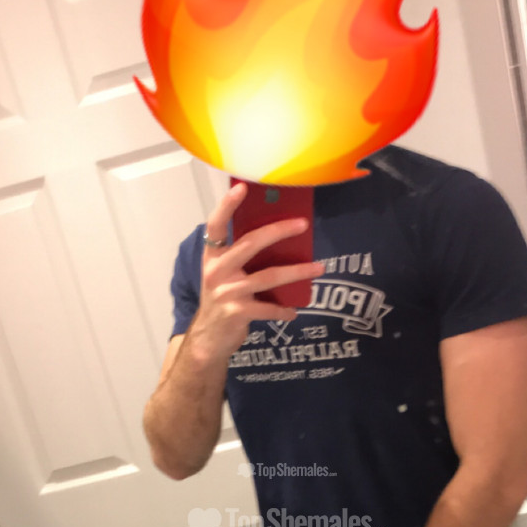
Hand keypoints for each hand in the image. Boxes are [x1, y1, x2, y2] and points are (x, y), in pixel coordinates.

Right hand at [189, 182, 323, 362]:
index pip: (215, 225)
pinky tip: (294, 311)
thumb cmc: (221, 300)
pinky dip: (284, 310)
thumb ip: (240, 258)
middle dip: (279, 231)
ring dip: (297, 271)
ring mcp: (227, 292)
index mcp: (212, 256)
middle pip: (251, 244)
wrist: (207, 339)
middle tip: (303, 224)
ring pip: (268, 276)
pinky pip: (268, 308)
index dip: (227, 205)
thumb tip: (277, 237)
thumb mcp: (224, 275)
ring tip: (319, 268)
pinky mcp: (238, 312)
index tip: (242, 187)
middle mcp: (217, 271)